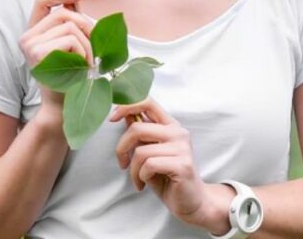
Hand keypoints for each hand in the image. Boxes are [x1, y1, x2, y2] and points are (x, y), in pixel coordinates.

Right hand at [18, 0, 94, 113]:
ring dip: (88, 45)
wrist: (62, 110)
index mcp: (33, 34)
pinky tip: (81, 69)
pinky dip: (84, 53)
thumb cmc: (70, 81)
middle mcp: (27, 37)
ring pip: (71, 27)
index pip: (42, 1)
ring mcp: (31, 44)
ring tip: (87, 64)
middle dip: (87, 29)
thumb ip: (70, 26)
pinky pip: (72, 40)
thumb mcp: (69, 50)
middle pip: (65, 14)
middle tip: (94, 51)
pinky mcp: (38, 52)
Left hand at [111, 99, 224, 229]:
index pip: (147, 102)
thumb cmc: (166, 176)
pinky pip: (149, 165)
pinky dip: (141, 176)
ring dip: (133, 169)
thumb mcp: (149, 151)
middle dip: (121, 148)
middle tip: (122, 163)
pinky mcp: (182, 164)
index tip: (112, 118)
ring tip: (138, 179)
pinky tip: (145, 184)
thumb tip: (124, 114)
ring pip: (141, 151)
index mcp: (170, 125)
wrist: (190, 201)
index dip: (126, 106)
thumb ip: (140, 133)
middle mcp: (178, 132)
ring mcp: (182, 147)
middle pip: (137, 128)